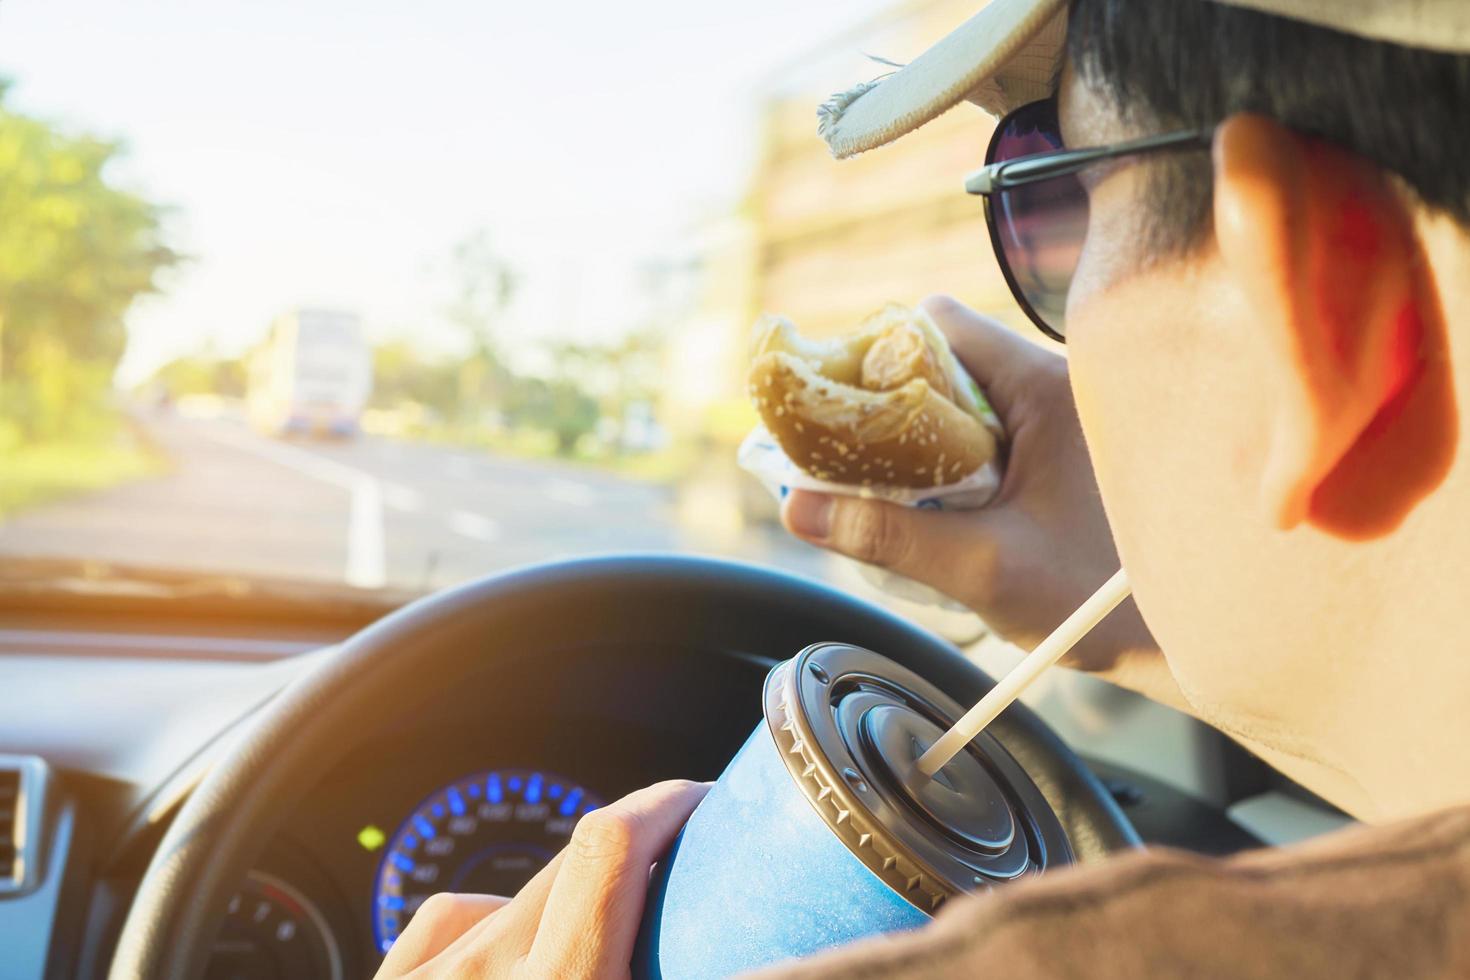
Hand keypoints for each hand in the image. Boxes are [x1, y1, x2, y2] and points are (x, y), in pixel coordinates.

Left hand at [374, 779, 708, 979]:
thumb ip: (668, 966)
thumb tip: (748, 953)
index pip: (614, 845)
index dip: (668, 804)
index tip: (703, 804)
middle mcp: (487, 972)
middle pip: (577, 860)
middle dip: (635, 854)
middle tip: (676, 884)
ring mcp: (429, 975)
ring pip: (516, 896)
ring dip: (565, 905)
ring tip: (595, 948)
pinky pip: (451, 921)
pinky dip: (490, 929)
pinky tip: (514, 956)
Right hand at [782, 296, 1160, 679]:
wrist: (1189, 639)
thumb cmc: (1100, 601)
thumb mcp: (983, 567)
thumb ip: (888, 535)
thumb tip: (796, 508)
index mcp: (1045, 381)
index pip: (938, 321)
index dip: (879, 357)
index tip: (845, 410)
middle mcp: (1061, 380)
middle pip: (946, 355)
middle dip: (894, 402)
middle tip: (862, 459)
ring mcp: (1067, 413)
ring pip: (968, 395)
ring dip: (925, 435)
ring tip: (901, 491)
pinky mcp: (1070, 448)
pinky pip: (994, 427)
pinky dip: (958, 456)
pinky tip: (947, 506)